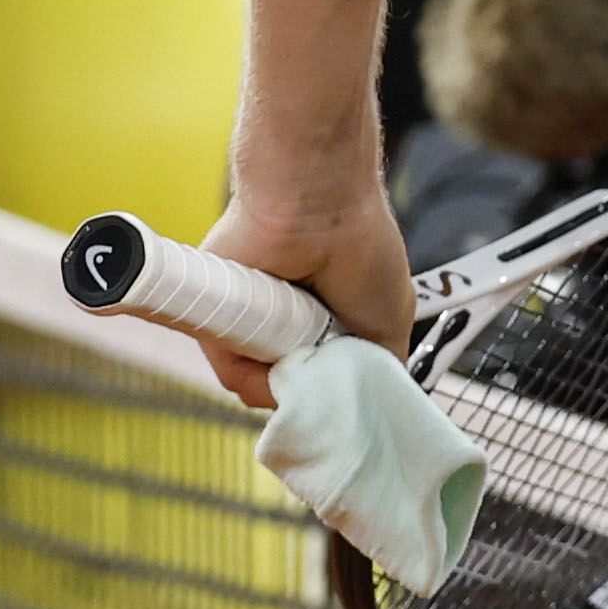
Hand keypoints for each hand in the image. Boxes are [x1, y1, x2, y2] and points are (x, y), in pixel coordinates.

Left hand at [185, 175, 415, 411]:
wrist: (315, 208)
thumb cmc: (363, 249)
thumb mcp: (391, 319)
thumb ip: (380, 366)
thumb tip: (368, 400)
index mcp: (331, 320)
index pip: (324, 376)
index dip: (333, 390)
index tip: (344, 391)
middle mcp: (289, 321)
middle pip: (288, 385)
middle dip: (306, 389)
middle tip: (321, 371)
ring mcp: (253, 319)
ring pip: (253, 378)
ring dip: (274, 379)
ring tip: (295, 348)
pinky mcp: (216, 314)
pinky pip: (223, 360)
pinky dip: (242, 365)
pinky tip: (264, 348)